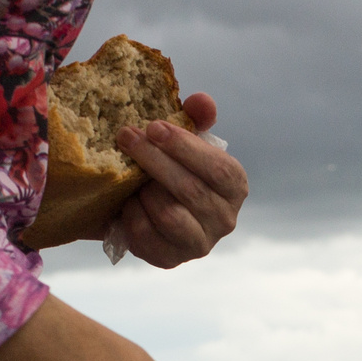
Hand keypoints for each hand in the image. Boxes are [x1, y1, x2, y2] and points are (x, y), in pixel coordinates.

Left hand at [113, 92, 246, 267]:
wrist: (150, 205)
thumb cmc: (174, 167)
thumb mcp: (186, 141)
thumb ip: (196, 118)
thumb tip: (202, 101)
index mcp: (235, 186)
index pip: (217, 167)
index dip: (184, 146)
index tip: (153, 126)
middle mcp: (226, 219)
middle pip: (190, 189)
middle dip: (154, 160)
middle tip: (126, 137)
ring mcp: (200, 243)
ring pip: (169, 215)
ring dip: (144, 191)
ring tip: (130, 176)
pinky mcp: (172, 259)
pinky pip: (146, 236)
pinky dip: (132, 215)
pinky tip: (126, 201)